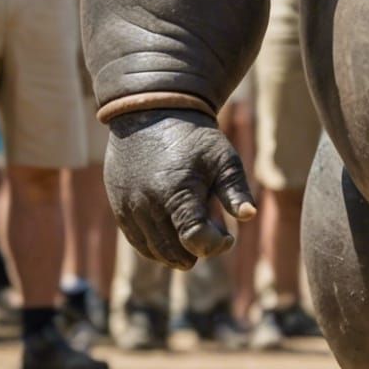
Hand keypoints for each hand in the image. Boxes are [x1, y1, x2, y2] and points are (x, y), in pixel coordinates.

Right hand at [104, 110, 256, 268]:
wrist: (151, 114)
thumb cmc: (194, 138)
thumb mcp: (223, 158)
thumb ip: (235, 190)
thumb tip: (249, 216)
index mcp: (176, 192)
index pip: (194, 238)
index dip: (215, 245)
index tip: (228, 237)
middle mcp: (148, 204)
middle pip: (174, 251)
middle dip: (198, 251)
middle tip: (213, 235)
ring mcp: (129, 208)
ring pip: (155, 250)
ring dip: (178, 254)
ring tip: (194, 237)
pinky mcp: (119, 207)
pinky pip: (137, 241)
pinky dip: (157, 249)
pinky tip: (174, 241)